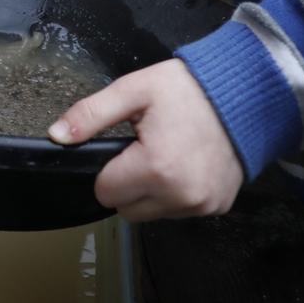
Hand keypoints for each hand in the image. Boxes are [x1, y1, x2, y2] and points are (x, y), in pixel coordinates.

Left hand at [51, 58, 244, 222]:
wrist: (247, 92)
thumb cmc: (189, 88)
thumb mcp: (135, 90)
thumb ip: (91, 114)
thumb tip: (56, 136)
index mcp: (156, 168)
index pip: (104, 191)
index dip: (108, 167)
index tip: (126, 145)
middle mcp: (180, 196)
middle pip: (126, 209)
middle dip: (127, 183)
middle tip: (145, 148)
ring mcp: (202, 205)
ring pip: (152, 213)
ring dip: (151, 192)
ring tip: (168, 153)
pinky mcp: (218, 207)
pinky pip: (180, 211)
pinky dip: (177, 194)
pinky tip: (186, 164)